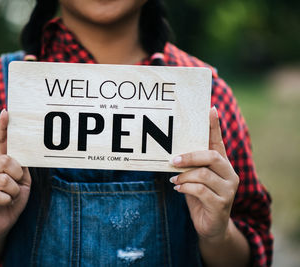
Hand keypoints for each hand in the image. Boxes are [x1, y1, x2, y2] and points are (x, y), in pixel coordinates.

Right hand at [0, 109, 30, 240]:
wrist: (0, 224)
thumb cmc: (12, 199)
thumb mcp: (23, 182)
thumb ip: (22, 168)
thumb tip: (21, 156)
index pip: (0, 141)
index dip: (3, 127)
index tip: (6, 112)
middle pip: (6, 160)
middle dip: (18, 174)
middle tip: (17, 184)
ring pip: (4, 179)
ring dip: (14, 191)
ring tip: (10, 196)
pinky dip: (7, 200)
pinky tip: (4, 203)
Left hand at [169, 107, 238, 242]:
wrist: (210, 226)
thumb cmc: (200, 197)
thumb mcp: (195, 178)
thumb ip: (191, 165)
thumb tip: (173, 152)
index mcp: (222, 164)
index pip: (218, 142)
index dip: (214, 126)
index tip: (210, 109)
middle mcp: (229, 174)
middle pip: (212, 156)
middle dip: (190, 156)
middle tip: (173, 160)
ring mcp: (228, 189)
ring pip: (204, 174)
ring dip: (184, 176)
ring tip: (174, 179)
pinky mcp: (222, 204)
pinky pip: (201, 191)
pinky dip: (186, 188)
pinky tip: (179, 189)